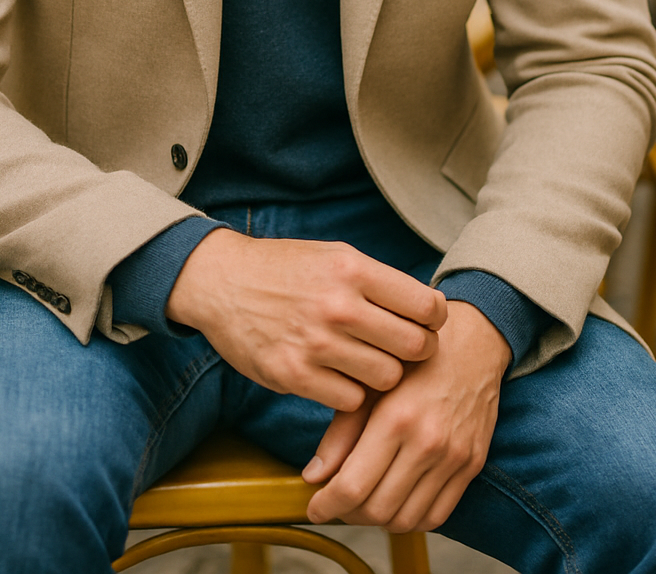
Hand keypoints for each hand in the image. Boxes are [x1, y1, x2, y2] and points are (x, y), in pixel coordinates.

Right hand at [166, 229, 446, 411]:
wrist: (222, 282)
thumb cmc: (286, 269)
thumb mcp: (334, 256)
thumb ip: (378, 281)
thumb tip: (429, 311)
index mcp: (352, 268)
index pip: (425, 306)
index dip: (434, 319)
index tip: (427, 324)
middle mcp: (337, 305)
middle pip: (413, 346)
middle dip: (416, 351)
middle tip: (404, 350)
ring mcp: (315, 343)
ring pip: (386, 378)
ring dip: (383, 375)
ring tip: (369, 362)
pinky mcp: (294, 375)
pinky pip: (350, 400)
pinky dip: (351, 393)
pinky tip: (340, 376)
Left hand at [302, 301, 509, 531]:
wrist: (474, 342)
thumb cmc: (415, 358)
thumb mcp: (370, 384)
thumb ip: (341, 432)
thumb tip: (313, 476)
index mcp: (396, 418)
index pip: (353, 486)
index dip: (327, 505)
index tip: (314, 507)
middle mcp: (428, 442)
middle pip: (378, 509)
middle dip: (348, 514)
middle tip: (335, 502)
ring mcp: (454, 458)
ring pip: (406, 519)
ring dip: (378, 521)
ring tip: (363, 502)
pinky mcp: (472, 465)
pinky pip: (437, 515)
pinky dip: (411, 519)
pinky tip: (395, 502)